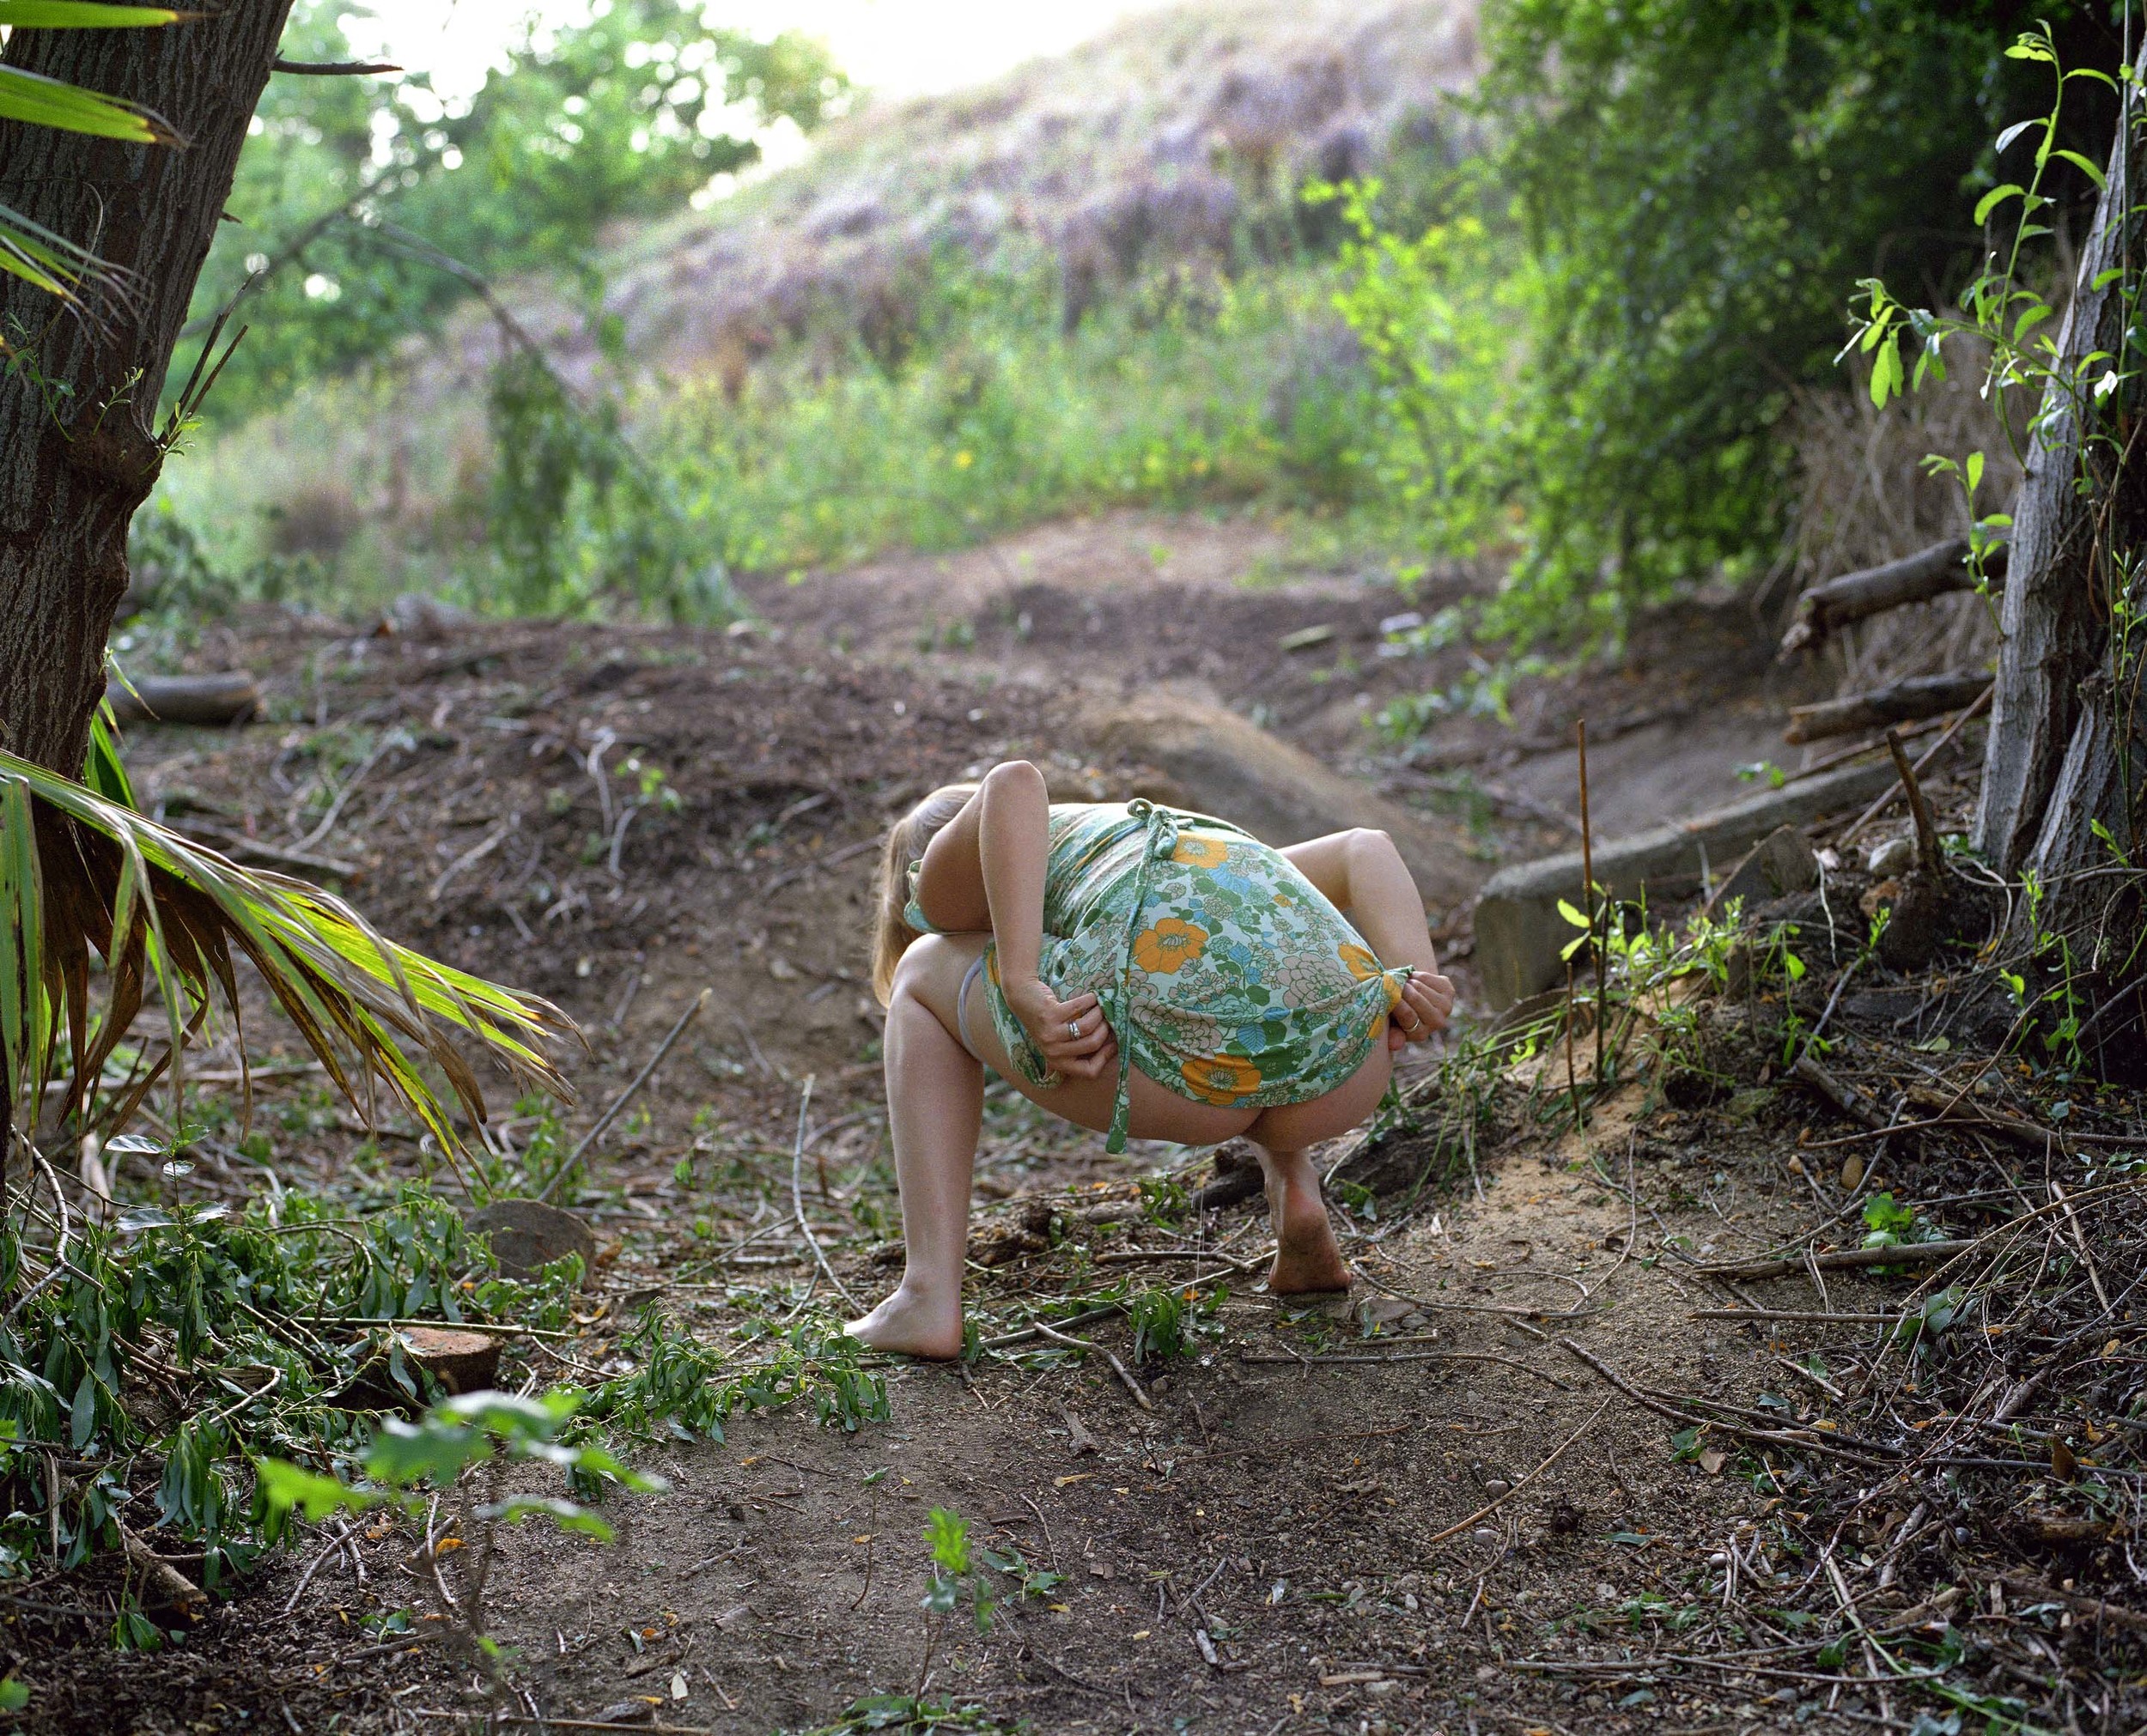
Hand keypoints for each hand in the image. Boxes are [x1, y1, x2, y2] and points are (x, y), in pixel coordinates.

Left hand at [1002, 976, 1116, 1080]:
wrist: (1022, 997)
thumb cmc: (1047, 1020)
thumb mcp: (1059, 1040)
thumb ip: (1078, 1047)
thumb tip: (1115, 1043)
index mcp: (1058, 1062)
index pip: (1090, 1071)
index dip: (1106, 1056)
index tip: (1114, 1042)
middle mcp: (1053, 1052)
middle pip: (1093, 1044)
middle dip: (1106, 1029)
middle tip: (1108, 1018)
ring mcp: (1050, 1034)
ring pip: (1088, 1026)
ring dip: (1100, 1013)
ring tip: (1101, 1006)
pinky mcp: (1050, 1015)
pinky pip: (1080, 1007)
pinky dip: (1091, 1000)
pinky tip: (1093, 997)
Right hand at [1386, 971, 1455, 1049]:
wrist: (1413, 1001)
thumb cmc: (1396, 1014)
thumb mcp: (1390, 1024)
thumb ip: (1392, 1033)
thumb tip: (1396, 1045)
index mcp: (1420, 1034)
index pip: (1408, 1015)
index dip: (1395, 1001)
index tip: (1386, 991)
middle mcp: (1437, 1023)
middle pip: (1415, 997)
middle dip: (1400, 987)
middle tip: (1391, 984)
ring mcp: (1446, 1006)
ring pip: (1419, 985)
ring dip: (1407, 981)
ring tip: (1402, 985)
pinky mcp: (1449, 991)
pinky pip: (1426, 977)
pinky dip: (1415, 975)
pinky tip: (1413, 981)